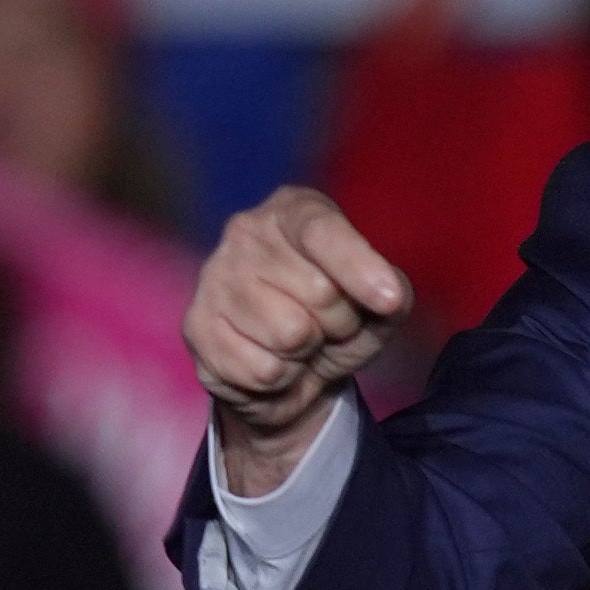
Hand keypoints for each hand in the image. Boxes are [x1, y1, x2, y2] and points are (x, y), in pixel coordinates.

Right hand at [185, 187, 411, 493]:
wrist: (291, 373)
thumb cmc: (339, 322)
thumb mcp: (380, 306)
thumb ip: (393, 293)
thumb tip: (390, 297)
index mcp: (295, 210)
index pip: (323, 230)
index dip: (359, 267)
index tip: (390, 299)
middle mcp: (246, 231)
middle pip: (318, 292)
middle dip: (340, 324)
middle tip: (330, 326)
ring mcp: (214, 277)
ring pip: (289, 334)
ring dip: (308, 354)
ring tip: (301, 345)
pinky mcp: (195, 326)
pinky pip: (261, 370)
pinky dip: (281, 379)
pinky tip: (272, 362)